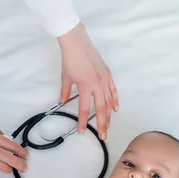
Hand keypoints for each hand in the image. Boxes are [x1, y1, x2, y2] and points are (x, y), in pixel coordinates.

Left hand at [58, 23, 117, 140]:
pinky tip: (115, 109)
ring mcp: (104, 79)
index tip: (82, 131)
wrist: (77, 42)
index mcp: (85, 86)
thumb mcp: (66, 78)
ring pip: (109, 102)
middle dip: (102, 124)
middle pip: (101, 109)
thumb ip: (65, 92)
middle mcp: (97, 84)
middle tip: (103, 136)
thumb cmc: (70, 59)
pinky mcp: (107, 74)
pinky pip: (113, 90)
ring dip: (109, 115)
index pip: (85, 109)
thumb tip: (63, 102)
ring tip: (108, 126)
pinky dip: (115, 100)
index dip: (83, 122)